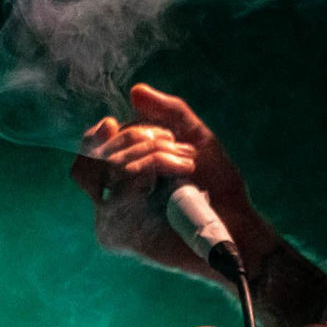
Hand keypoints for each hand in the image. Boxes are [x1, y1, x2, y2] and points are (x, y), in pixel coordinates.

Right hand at [70, 84, 273, 282]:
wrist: (239, 223)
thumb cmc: (217, 184)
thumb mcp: (195, 137)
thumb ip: (167, 112)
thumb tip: (135, 91)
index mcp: (123, 175)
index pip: (87, 153)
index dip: (93, 136)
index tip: (111, 124)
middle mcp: (114, 198)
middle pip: (99, 154)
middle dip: (142, 138)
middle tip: (182, 150)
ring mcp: (116, 218)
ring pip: (112, 167)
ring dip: (154, 154)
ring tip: (188, 165)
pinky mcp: (124, 236)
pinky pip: (122, 191)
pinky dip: (151, 170)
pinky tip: (178, 178)